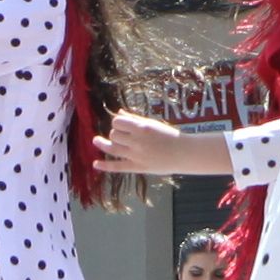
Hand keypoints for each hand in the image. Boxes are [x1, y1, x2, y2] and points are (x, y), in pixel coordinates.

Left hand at [97, 112, 231, 179]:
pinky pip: (117, 166)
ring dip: (103, 144)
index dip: (117, 122)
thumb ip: (134, 118)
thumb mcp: (152, 124)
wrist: (184, 153)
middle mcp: (137, 141)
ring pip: (112, 148)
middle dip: (114, 133)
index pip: (118, 122)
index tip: (120, 124)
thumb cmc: (169, 136)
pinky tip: (95, 163)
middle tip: (119, 135)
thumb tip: (118, 112)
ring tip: (97, 141)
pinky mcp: (137, 167)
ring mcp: (136, 155)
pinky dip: (105, 165)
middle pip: (114, 135)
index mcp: (141, 128)